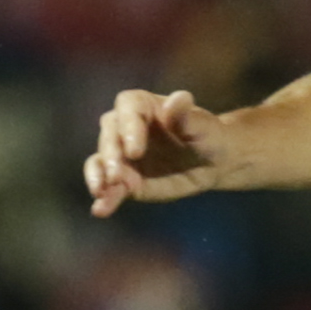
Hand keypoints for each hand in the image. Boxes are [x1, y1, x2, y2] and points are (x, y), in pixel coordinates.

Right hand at [84, 88, 230, 216]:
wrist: (212, 162)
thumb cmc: (208, 136)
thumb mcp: (204, 126)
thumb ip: (187, 116)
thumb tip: (177, 100)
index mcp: (143, 106)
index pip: (128, 108)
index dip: (128, 128)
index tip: (135, 150)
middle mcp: (125, 127)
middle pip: (109, 135)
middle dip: (111, 156)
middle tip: (117, 175)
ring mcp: (121, 154)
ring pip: (101, 161)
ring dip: (98, 176)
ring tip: (100, 191)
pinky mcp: (125, 179)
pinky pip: (110, 187)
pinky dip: (105, 198)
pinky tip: (101, 209)